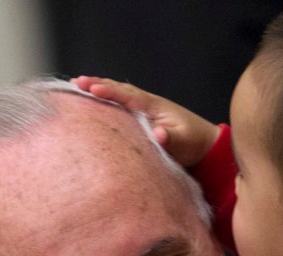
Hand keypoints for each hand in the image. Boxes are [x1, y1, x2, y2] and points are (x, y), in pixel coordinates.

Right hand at [72, 76, 220, 166]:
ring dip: (101, 89)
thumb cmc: (195, 144)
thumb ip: (172, 139)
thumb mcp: (185, 143)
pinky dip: (109, 100)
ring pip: (120, 95)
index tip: (91, 89)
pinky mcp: (145, 118)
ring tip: (78, 86)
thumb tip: (159, 134)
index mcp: (155, 106)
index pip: (128, 95)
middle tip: (75, 82)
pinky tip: (96, 102)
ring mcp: (147, 110)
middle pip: (120, 90)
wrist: (207, 146)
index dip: (110, 92)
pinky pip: (123, 105)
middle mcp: (149, 104)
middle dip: (98, 85)